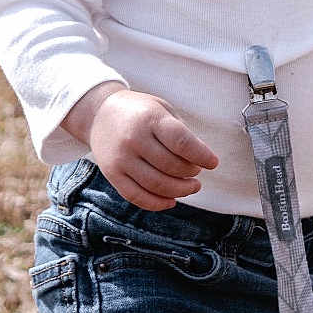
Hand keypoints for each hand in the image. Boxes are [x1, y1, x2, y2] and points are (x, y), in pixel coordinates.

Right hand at [64, 84, 218, 210]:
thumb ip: (180, 132)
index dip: (202, 155)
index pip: (181, 142)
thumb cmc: (138, 112)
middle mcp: (134, 139)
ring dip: (180, 190)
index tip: (213, 162)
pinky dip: (157, 203)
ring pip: (156, 185)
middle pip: (171, 166)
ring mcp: (121, 159)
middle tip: (197, 172)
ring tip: (191, 187)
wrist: (99, 114)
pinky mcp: (112, 175)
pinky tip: (171, 200)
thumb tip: (200, 160)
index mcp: (150, 118)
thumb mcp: (161, 109)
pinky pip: (137, 197)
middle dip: (191, 173)